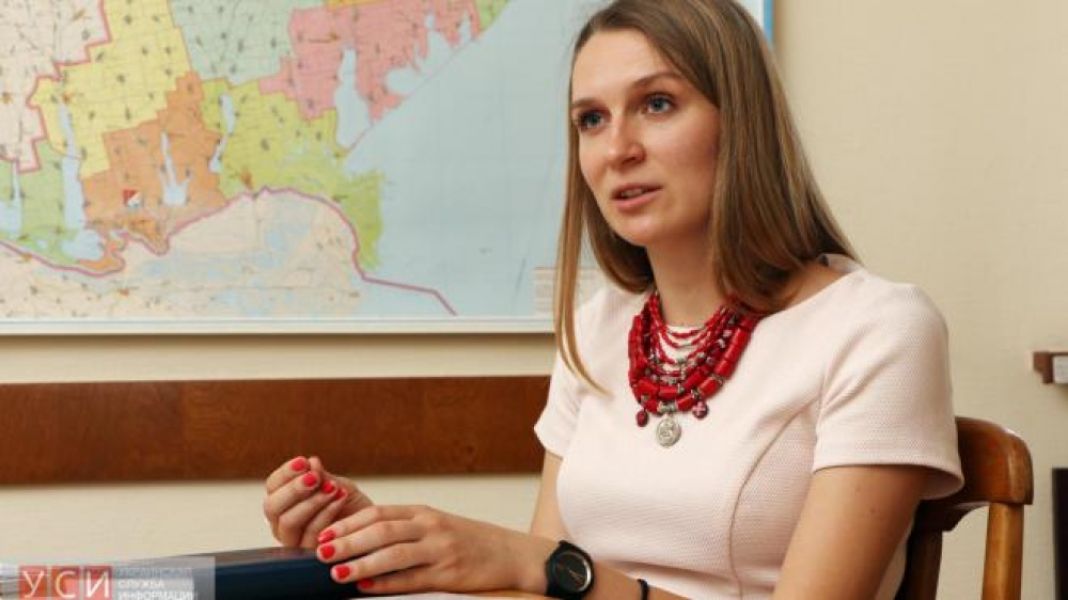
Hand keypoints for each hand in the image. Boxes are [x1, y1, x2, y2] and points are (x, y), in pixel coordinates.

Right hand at [262, 455, 373, 547]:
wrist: (372, 530)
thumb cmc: (351, 507)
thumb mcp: (336, 486)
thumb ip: (321, 477)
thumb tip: (310, 463)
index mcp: (284, 503)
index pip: (273, 486)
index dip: (286, 473)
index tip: (304, 461)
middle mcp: (282, 524)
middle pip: (272, 507)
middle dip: (293, 489)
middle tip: (314, 477)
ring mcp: (294, 542)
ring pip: (289, 522)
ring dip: (311, 501)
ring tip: (332, 487)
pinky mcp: (309, 556)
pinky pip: (311, 534)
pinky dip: (326, 513)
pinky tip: (341, 498)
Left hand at [314, 504, 555, 594]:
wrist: (510, 553)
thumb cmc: (467, 540)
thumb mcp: (436, 525)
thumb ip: (404, 529)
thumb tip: (360, 540)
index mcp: (423, 512)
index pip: (379, 512)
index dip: (349, 523)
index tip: (325, 532)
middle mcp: (430, 526)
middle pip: (382, 530)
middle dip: (348, 541)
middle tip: (321, 551)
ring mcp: (440, 550)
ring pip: (393, 554)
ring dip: (361, 563)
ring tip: (336, 572)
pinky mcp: (448, 574)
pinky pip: (411, 579)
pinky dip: (386, 583)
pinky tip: (366, 586)